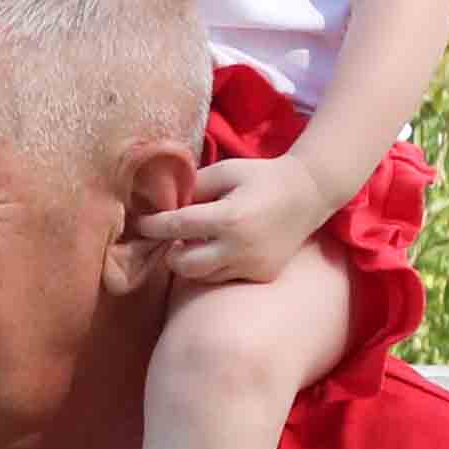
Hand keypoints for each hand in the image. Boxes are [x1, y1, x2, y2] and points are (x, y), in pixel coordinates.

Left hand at [145, 150, 340, 286]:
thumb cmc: (262, 178)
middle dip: (171, 252)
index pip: (177, 227)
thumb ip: (194, 187)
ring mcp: (253, 265)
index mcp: (230, 217)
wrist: (308, 194)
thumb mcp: (226, 171)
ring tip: (202, 240)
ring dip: (194, 260)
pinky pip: (225, 278)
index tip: (140, 224)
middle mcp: (240, 247)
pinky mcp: (262, 275)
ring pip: (203, 275)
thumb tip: (164, 204)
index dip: (153, 226)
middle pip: (184, 265)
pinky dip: (216, 266)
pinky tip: (224, 248)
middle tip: (174, 237)